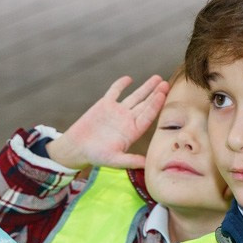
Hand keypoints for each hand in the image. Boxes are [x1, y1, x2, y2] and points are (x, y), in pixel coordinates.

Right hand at [46, 75, 168, 169]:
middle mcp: (128, 120)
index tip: (162, 94)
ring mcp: (118, 111)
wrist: (77, 148)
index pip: (148, 116)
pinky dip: (120, 85)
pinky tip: (129, 79)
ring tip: (157, 78)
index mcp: (133, 132)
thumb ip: (130, 160)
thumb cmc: (96, 156)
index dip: (155, 105)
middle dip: (155, 94)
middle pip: (145, 105)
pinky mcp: (105, 105)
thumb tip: (147, 165)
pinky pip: (115, 92)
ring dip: (145, 88)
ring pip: (135, 97)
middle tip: (166, 83)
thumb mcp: (114, 159)